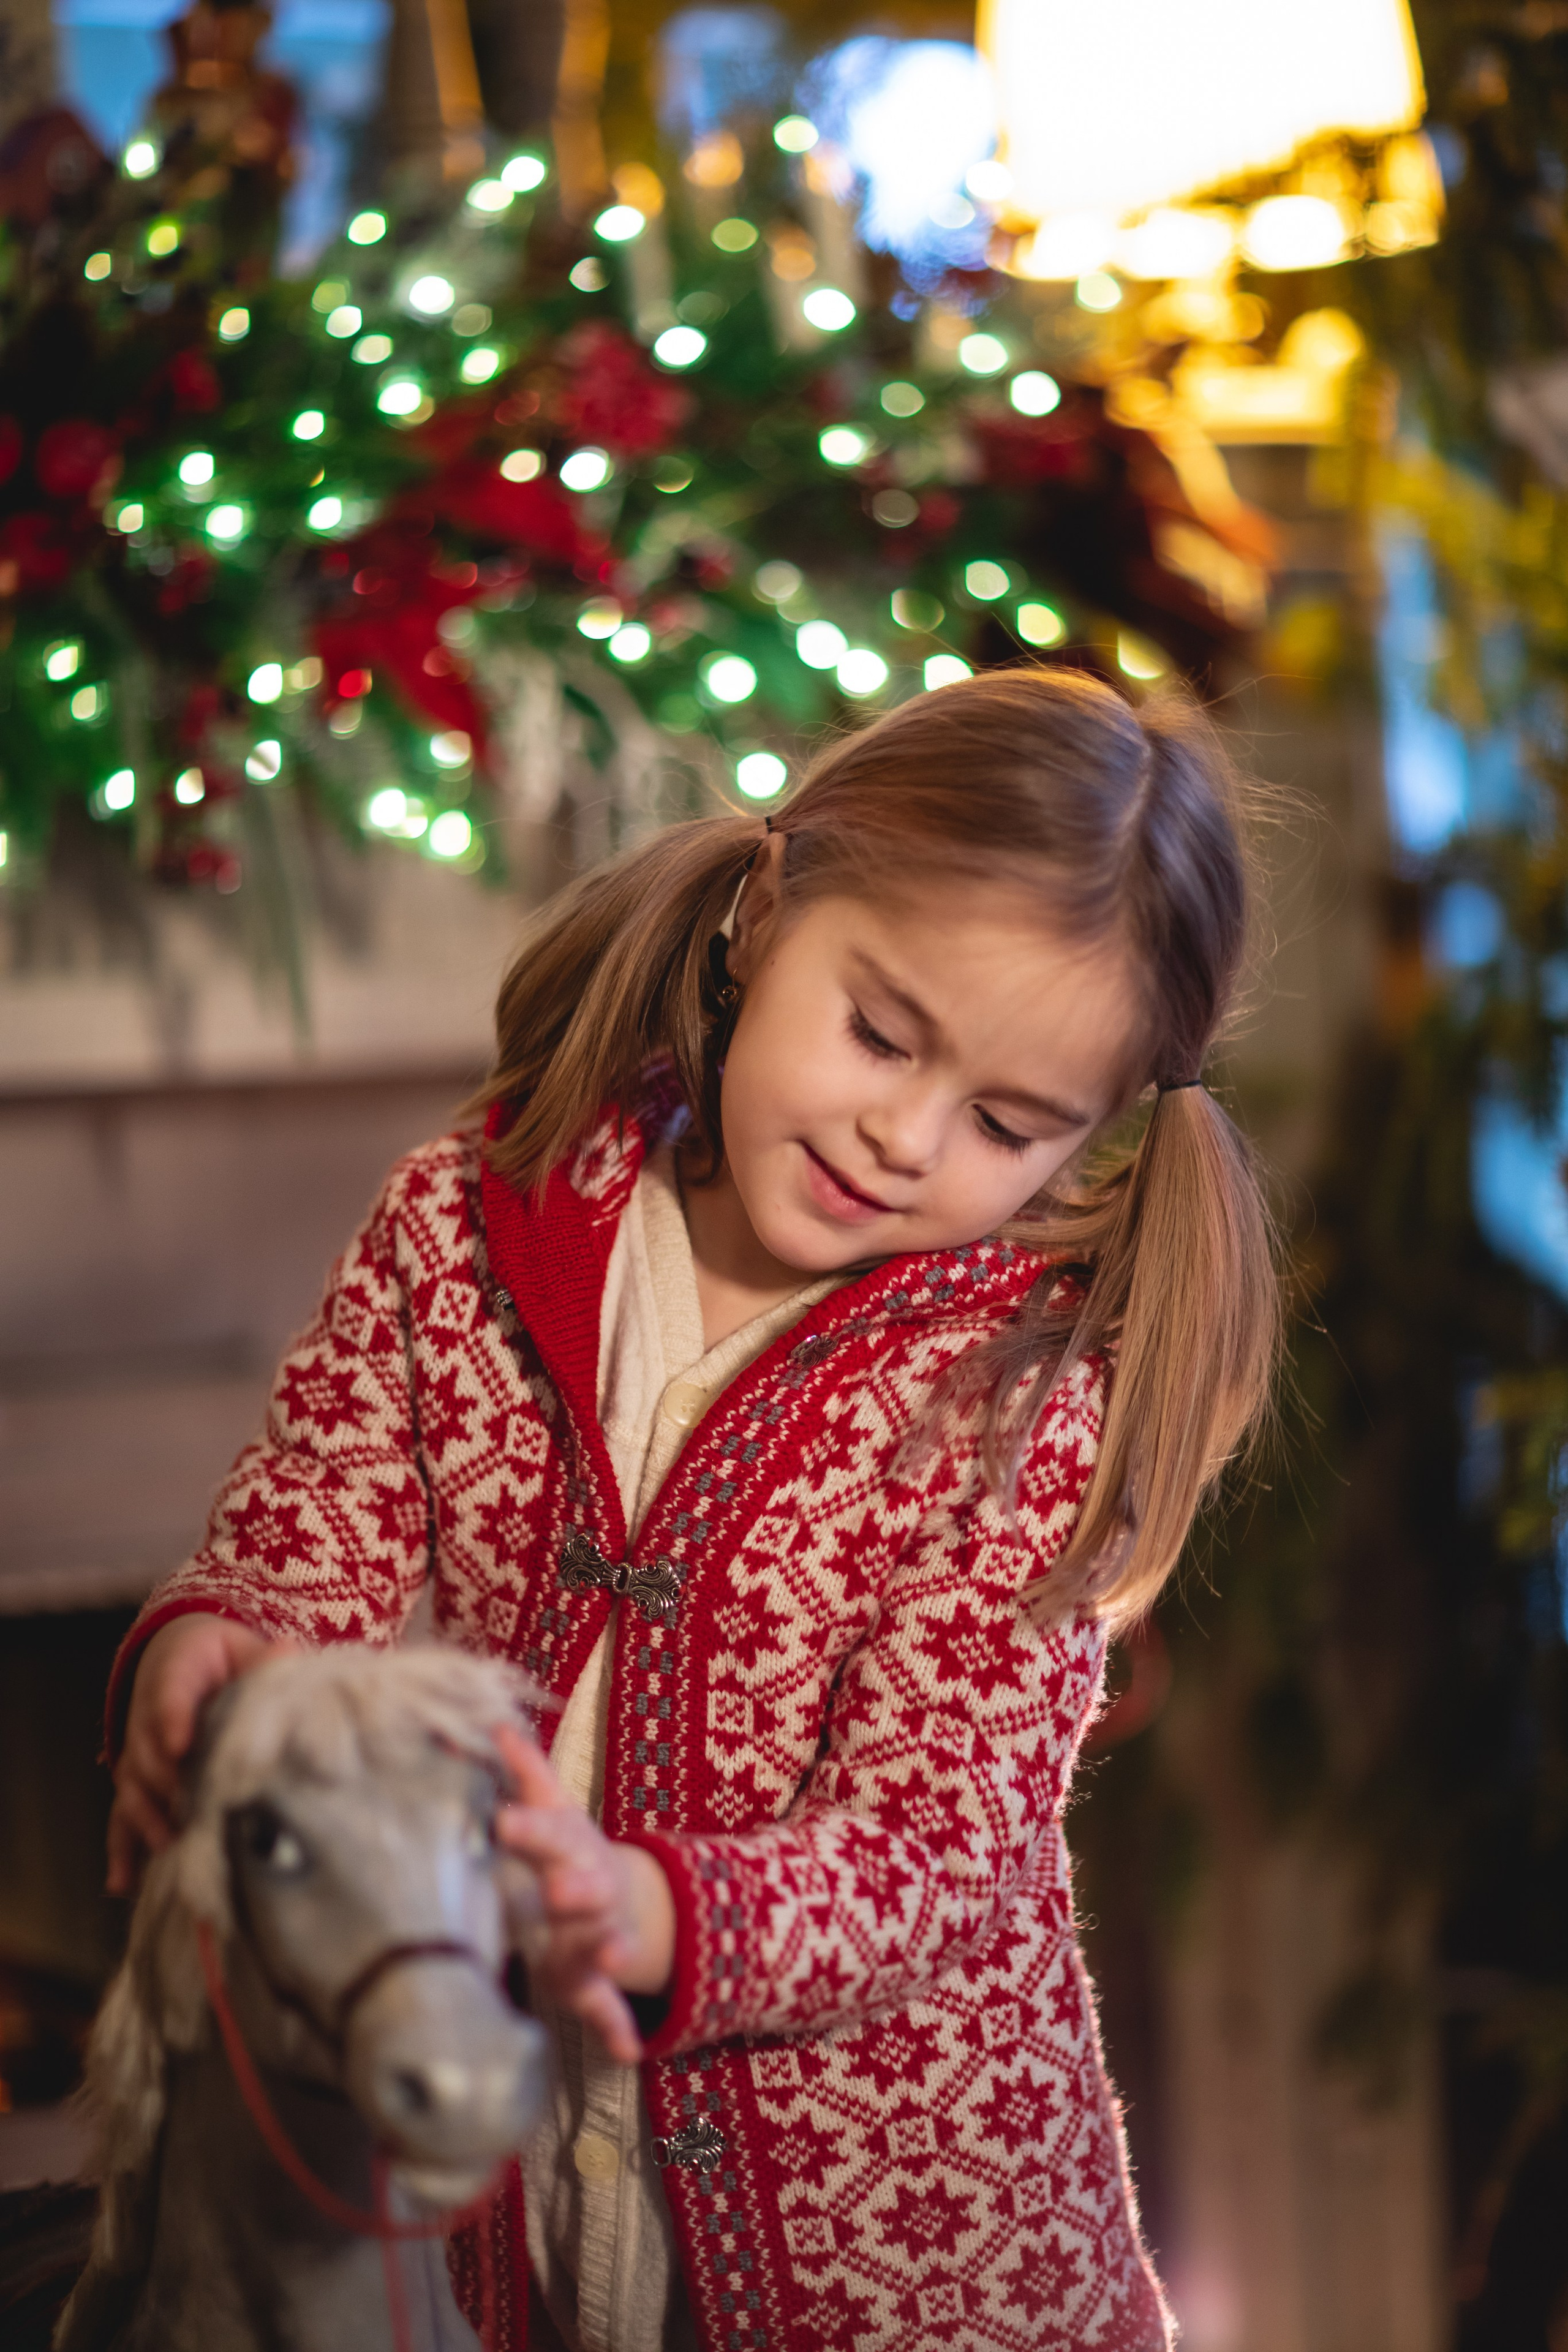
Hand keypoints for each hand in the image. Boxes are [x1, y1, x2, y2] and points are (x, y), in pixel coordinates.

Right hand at [107, 1614, 282, 1894]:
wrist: (181, 1661)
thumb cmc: (218, 1658)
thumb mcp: (240, 1648)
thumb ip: (262, 1657)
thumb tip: (287, 1653)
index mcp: (175, 1674)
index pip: (168, 1694)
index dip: (173, 1718)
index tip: (180, 1744)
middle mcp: (146, 1719)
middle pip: (148, 1753)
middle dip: (169, 1783)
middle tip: (194, 1809)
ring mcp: (140, 1756)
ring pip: (134, 1790)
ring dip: (149, 1820)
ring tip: (170, 1845)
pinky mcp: (138, 1786)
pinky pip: (123, 1819)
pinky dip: (122, 1852)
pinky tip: (124, 1884)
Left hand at [494, 1724, 675, 2065]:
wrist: (621, 1897)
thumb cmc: (568, 1850)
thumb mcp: (552, 1809)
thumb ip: (526, 1774)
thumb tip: (493, 1722)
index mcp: (569, 1846)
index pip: (547, 1831)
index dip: (526, 1827)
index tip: (500, 1822)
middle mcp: (589, 1888)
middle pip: (586, 1887)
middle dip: (575, 1890)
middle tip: (556, 1891)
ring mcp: (600, 1934)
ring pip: (607, 1941)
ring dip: (611, 1950)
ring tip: (613, 1959)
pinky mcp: (597, 1979)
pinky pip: (609, 2004)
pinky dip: (617, 2025)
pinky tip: (628, 2050)